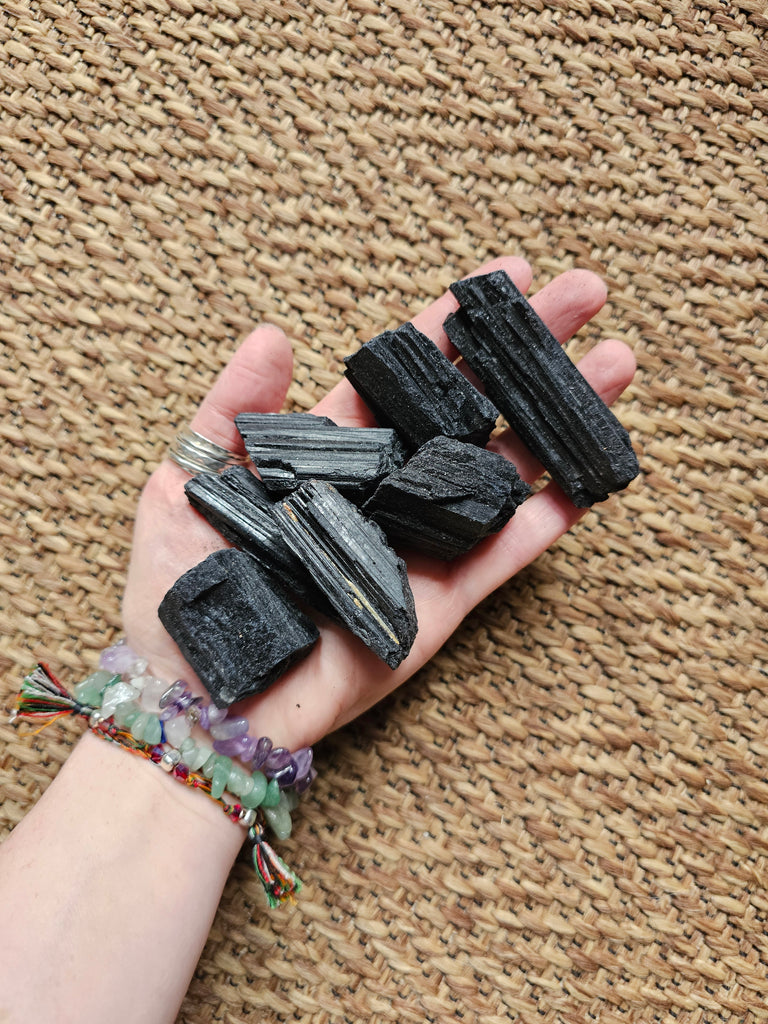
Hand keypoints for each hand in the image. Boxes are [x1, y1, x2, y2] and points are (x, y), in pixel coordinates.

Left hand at [123, 257, 636, 749]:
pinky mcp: (438, 605)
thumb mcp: (185, 483)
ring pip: (502, 472)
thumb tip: (274, 332)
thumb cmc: (178, 591)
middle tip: (586, 294)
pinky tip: (590, 477)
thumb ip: (232, 410)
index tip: (504, 275)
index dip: (454, 325)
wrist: (198, 700)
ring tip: (616, 367)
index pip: (404, 374)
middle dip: (528, 352)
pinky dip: (546, 519)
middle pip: (470, 407)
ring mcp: (418, 546)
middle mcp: (385, 493)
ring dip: (559, 422)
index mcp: (331, 454)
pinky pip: (502, 555)